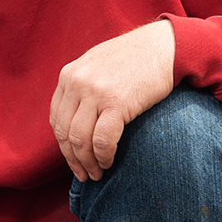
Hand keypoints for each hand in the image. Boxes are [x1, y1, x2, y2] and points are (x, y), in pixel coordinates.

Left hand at [49, 20, 176, 180]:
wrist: (164, 46)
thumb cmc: (135, 59)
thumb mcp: (97, 65)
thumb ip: (82, 87)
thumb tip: (75, 120)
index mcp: (69, 75)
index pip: (57, 119)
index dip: (64, 146)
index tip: (74, 160)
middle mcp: (77, 83)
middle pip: (65, 133)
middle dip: (73, 160)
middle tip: (84, 175)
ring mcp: (95, 92)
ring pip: (80, 140)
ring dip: (87, 163)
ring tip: (97, 173)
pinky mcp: (116, 102)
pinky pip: (102, 140)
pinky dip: (103, 156)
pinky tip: (108, 162)